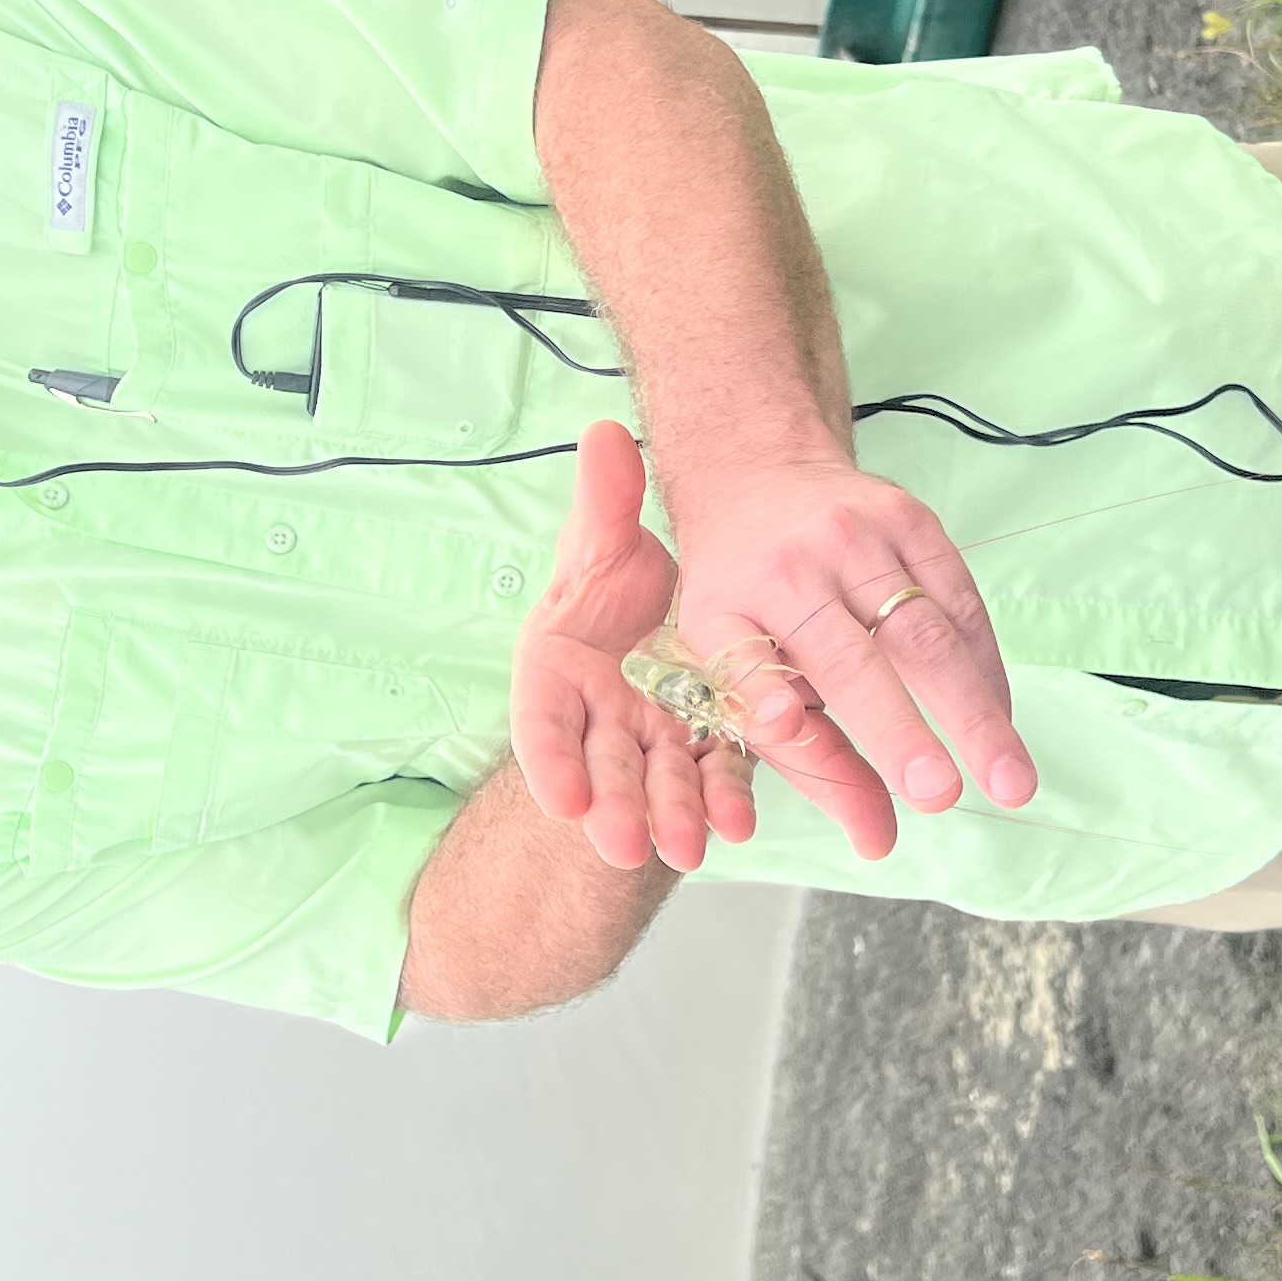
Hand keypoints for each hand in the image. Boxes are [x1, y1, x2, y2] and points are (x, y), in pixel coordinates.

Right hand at [507, 422, 761, 872]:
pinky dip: (722, 801)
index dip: (550, 762)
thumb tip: (605, 433)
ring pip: (655, 785)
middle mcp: (597, 717)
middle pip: (600, 768)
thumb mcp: (603, 539)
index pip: (542, 724)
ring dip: (670, 817)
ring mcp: (648, 742)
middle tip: (623, 841)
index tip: (563, 798)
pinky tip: (740, 824)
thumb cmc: (611, 587)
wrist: (656, 616)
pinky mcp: (698, 754)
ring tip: (690, 847)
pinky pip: (711, 778)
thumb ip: (605, 499)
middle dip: (612, 805)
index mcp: (554, 672)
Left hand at [661, 431, 1033, 860]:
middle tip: (946, 797)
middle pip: (864, 655)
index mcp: (732, 602)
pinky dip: (985, 666)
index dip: (801, 723)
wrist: (756, 473)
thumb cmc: (741, 593)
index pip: (775, 675)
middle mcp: (795, 563)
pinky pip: (960, 601)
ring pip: (928, 629)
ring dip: (975, 709)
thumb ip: (803, 755)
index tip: (857, 773)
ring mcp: (858, 533)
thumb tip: (874, 836)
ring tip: (1012, 780)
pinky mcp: (909, 519)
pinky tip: (1001, 719)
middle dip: (907, 730)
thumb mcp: (733, 668)